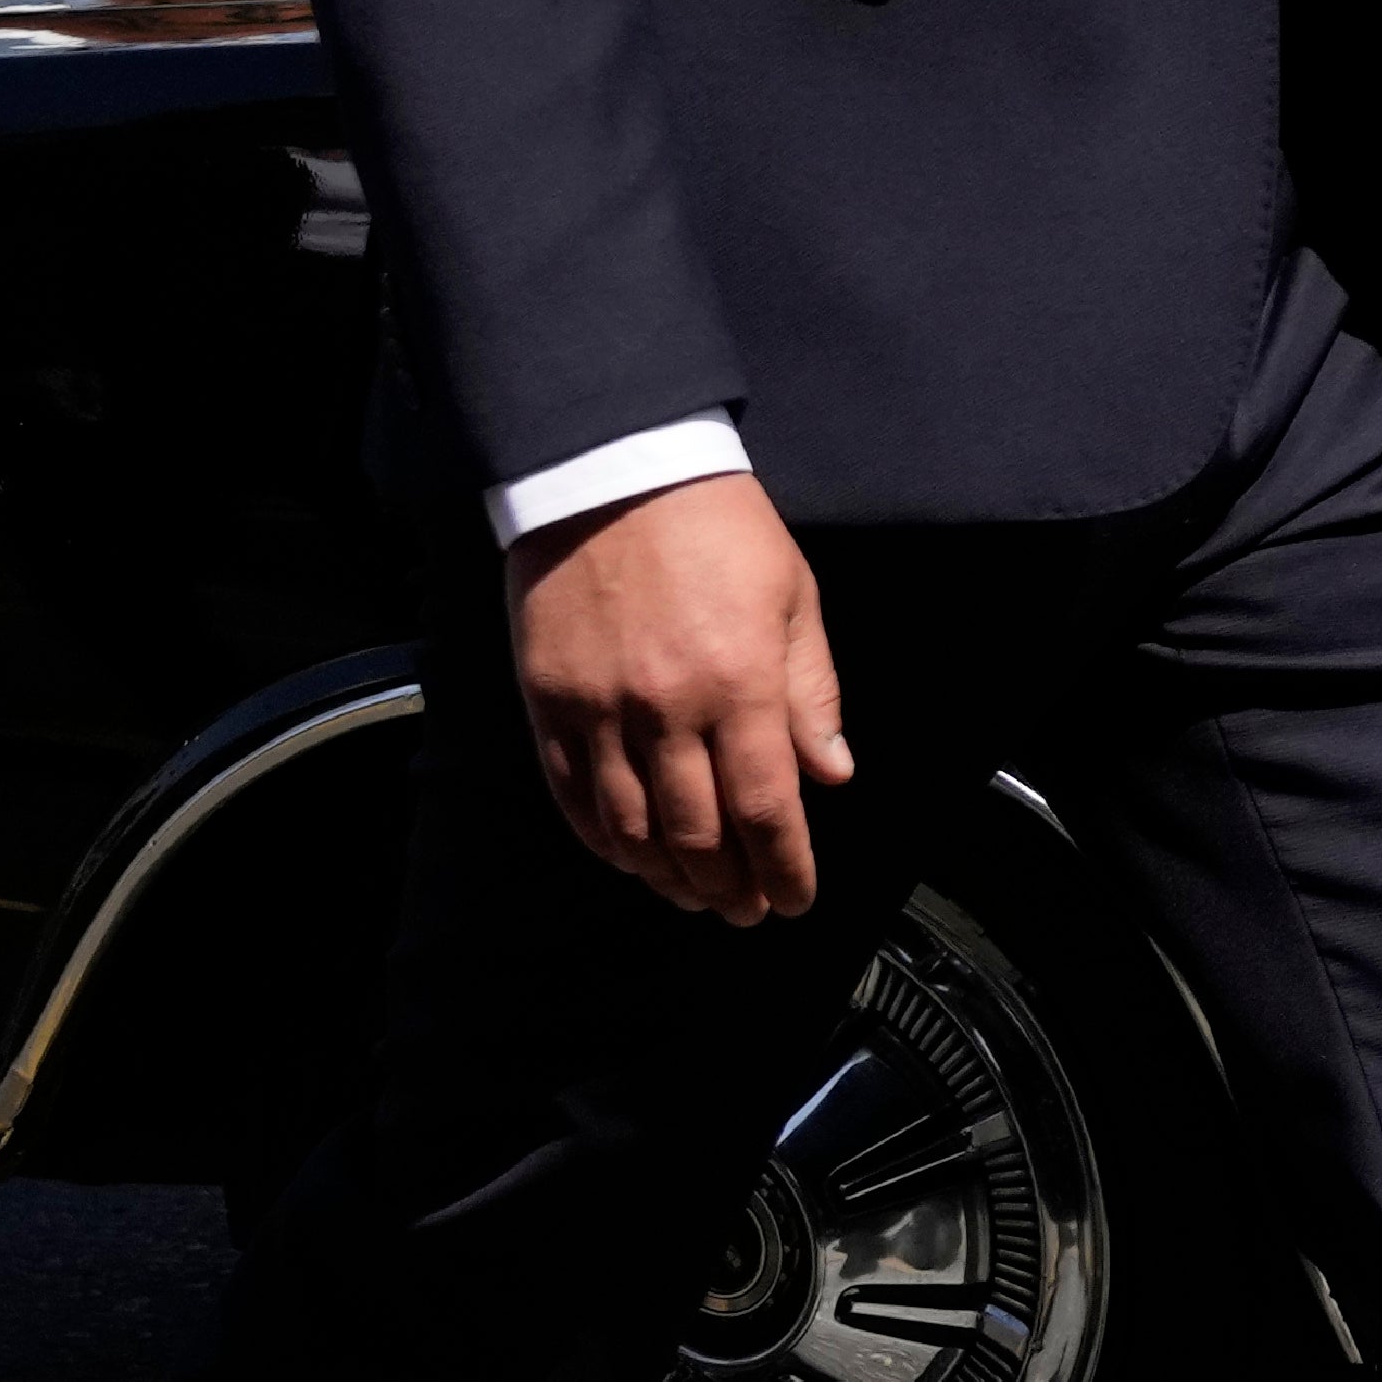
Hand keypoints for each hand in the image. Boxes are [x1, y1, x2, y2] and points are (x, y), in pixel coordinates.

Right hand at [506, 471, 854, 926]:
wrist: (614, 471)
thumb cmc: (716, 526)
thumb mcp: (793, 597)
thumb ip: (812, 693)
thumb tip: (831, 774)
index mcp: (741, 682)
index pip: (767, 809)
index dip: (784, 868)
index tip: (794, 898)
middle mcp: (668, 710)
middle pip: (698, 836)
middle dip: (729, 888)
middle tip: (747, 910)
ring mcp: (600, 712)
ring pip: (632, 832)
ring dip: (668, 878)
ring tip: (696, 896)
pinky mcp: (550, 705)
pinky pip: (574, 799)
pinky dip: (604, 842)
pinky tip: (631, 858)